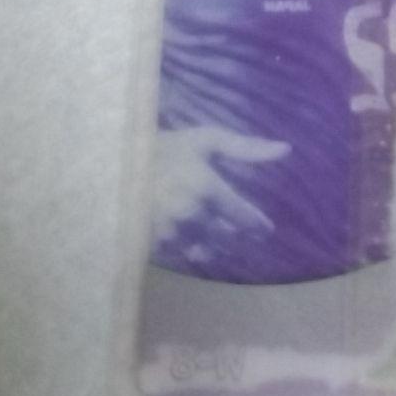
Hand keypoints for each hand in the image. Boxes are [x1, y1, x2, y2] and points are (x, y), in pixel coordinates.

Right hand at [150, 125, 289, 247]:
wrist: (110, 165)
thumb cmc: (163, 148)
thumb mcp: (205, 140)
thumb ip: (246, 148)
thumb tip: (286, 150)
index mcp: (207, 188)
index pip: (243, 216)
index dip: (256, 225)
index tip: (265, 230)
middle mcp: (191, 216)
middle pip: (225, 238)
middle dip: (235, 236)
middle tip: (241, 235)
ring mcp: (168, 235)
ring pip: (202, 251)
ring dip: (213, 247)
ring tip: (218, 242)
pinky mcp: (149, 247)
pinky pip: (179, 255)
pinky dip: (188, 250)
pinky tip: (190, 242)